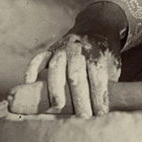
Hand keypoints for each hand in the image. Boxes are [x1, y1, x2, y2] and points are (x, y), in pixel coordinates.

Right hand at [24, 2, 125, 116]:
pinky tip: (29, 82)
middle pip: (77, 75)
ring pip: (56, 67)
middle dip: (80, 97)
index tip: (101, 112)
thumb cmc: (105, 55)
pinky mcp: (50, 50)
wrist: (96, 25)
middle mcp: (78, 49)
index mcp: (96, 53)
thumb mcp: (112, 65)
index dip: (99, 95)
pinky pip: (38, 58)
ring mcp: (62, 49)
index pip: (97, 76)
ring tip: (58, 105)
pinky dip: (31, 69)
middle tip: (83, 116)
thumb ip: (109, 84)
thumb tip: (109, 110)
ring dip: (56, 86)